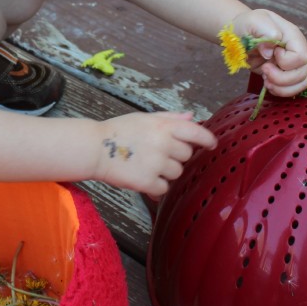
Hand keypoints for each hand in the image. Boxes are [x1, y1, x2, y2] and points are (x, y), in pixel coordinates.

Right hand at [93, 111, 216, 196]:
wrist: (94, 148)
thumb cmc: (118, 131)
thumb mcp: (144, 118)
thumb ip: (169, 118)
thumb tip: (191, 117)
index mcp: (163, 126)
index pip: (196, 132)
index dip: (207, 139)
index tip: (211, 145)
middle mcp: (163, 143)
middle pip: (186, 155)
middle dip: (176, 156)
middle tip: (158, 154)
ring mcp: (156, 164)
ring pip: (177, 173)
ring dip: (167, 172)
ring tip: (147, 165)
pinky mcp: (147, 181)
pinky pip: (164, 188)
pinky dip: (156, 186)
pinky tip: (144, 178)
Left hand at [230, 9, 306, 96]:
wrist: (240, 33)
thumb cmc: (247, 25)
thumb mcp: (252, 21)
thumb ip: (264, 31)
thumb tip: (271, 52)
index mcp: (293, 36)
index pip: (301, 56)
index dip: (285, 61)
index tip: (269, 54)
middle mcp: (297, 50)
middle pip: (302, 73)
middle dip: (281, 78)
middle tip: (264, 70)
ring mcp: (292, 63)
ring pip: (301, 83)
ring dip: (281, 87)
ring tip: (266, 80)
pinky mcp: (284, 74)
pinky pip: (292, 89)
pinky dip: (280, 91)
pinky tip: (268, 84)